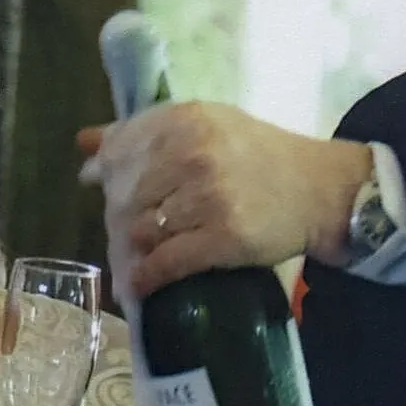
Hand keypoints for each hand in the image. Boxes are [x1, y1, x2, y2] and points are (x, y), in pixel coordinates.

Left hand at [76, 103, 370, 297]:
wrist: (321, 188)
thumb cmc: (256, 156)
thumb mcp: (204, 126)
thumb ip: (143, 133)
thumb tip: (85, 145)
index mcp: (184, 120)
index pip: (119, 153)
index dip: (109, 178)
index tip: (110, 194)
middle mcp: (194, 154)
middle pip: (124, 197)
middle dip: (118, 220)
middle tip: (123, 235)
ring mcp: (208, 197)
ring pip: (140, 231)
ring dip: (129, 252)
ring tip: (131, 259)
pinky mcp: (223, 237)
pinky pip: (166, 263)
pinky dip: (145, 278)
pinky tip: (137, 285)